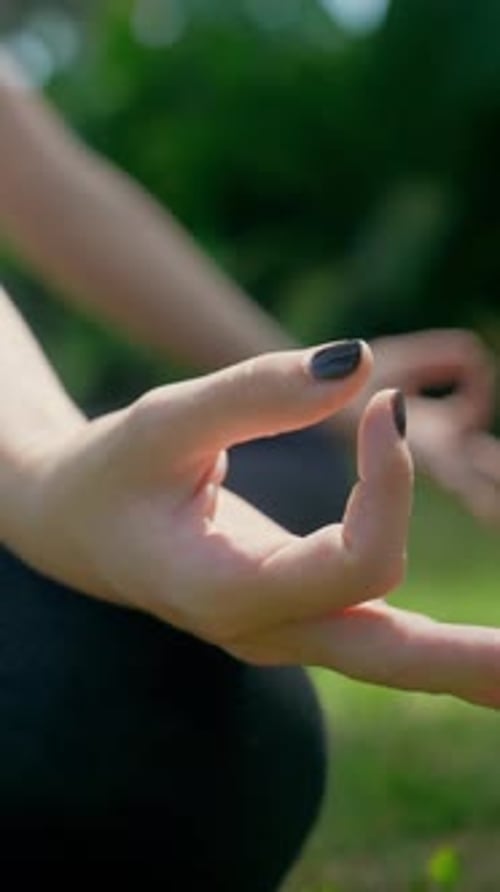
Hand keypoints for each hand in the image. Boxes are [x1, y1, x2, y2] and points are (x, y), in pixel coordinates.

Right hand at [11, 342, 499, 708]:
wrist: (73, 526)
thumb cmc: (111, 471)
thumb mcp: (165, 420)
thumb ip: (257, 390)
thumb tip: (364, 364)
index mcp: (224, 591)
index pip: (353, 561)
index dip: (389, 482)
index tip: (383, 406)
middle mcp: (261, 630)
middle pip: (388, 656)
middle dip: (468, 661)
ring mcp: (281, 633)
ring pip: (389, 657)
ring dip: (466, 663)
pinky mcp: (294, 614)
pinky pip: (375, 634)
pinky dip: (437, 642)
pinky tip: (486, 654)